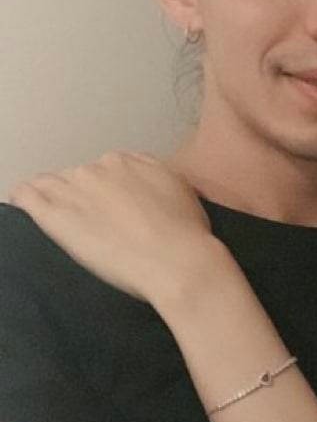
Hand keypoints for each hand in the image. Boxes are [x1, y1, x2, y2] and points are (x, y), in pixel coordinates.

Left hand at [9, 152, 219, 304]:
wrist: (176, 260)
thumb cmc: (187, 234)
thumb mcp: (183, 192)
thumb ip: (159, 181)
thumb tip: (151, 189)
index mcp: (130, 161)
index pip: (106, 169)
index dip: (106, 189)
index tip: (110, 207)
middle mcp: (101, 168)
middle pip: (78, 176)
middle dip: (81, 195)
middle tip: (93, 222)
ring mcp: (76, 189)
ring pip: (50, 185)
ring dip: (52, 198)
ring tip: (58, 218)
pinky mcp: (56, 214)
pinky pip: (26, 197)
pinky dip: (23, 200)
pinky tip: (23, 207)